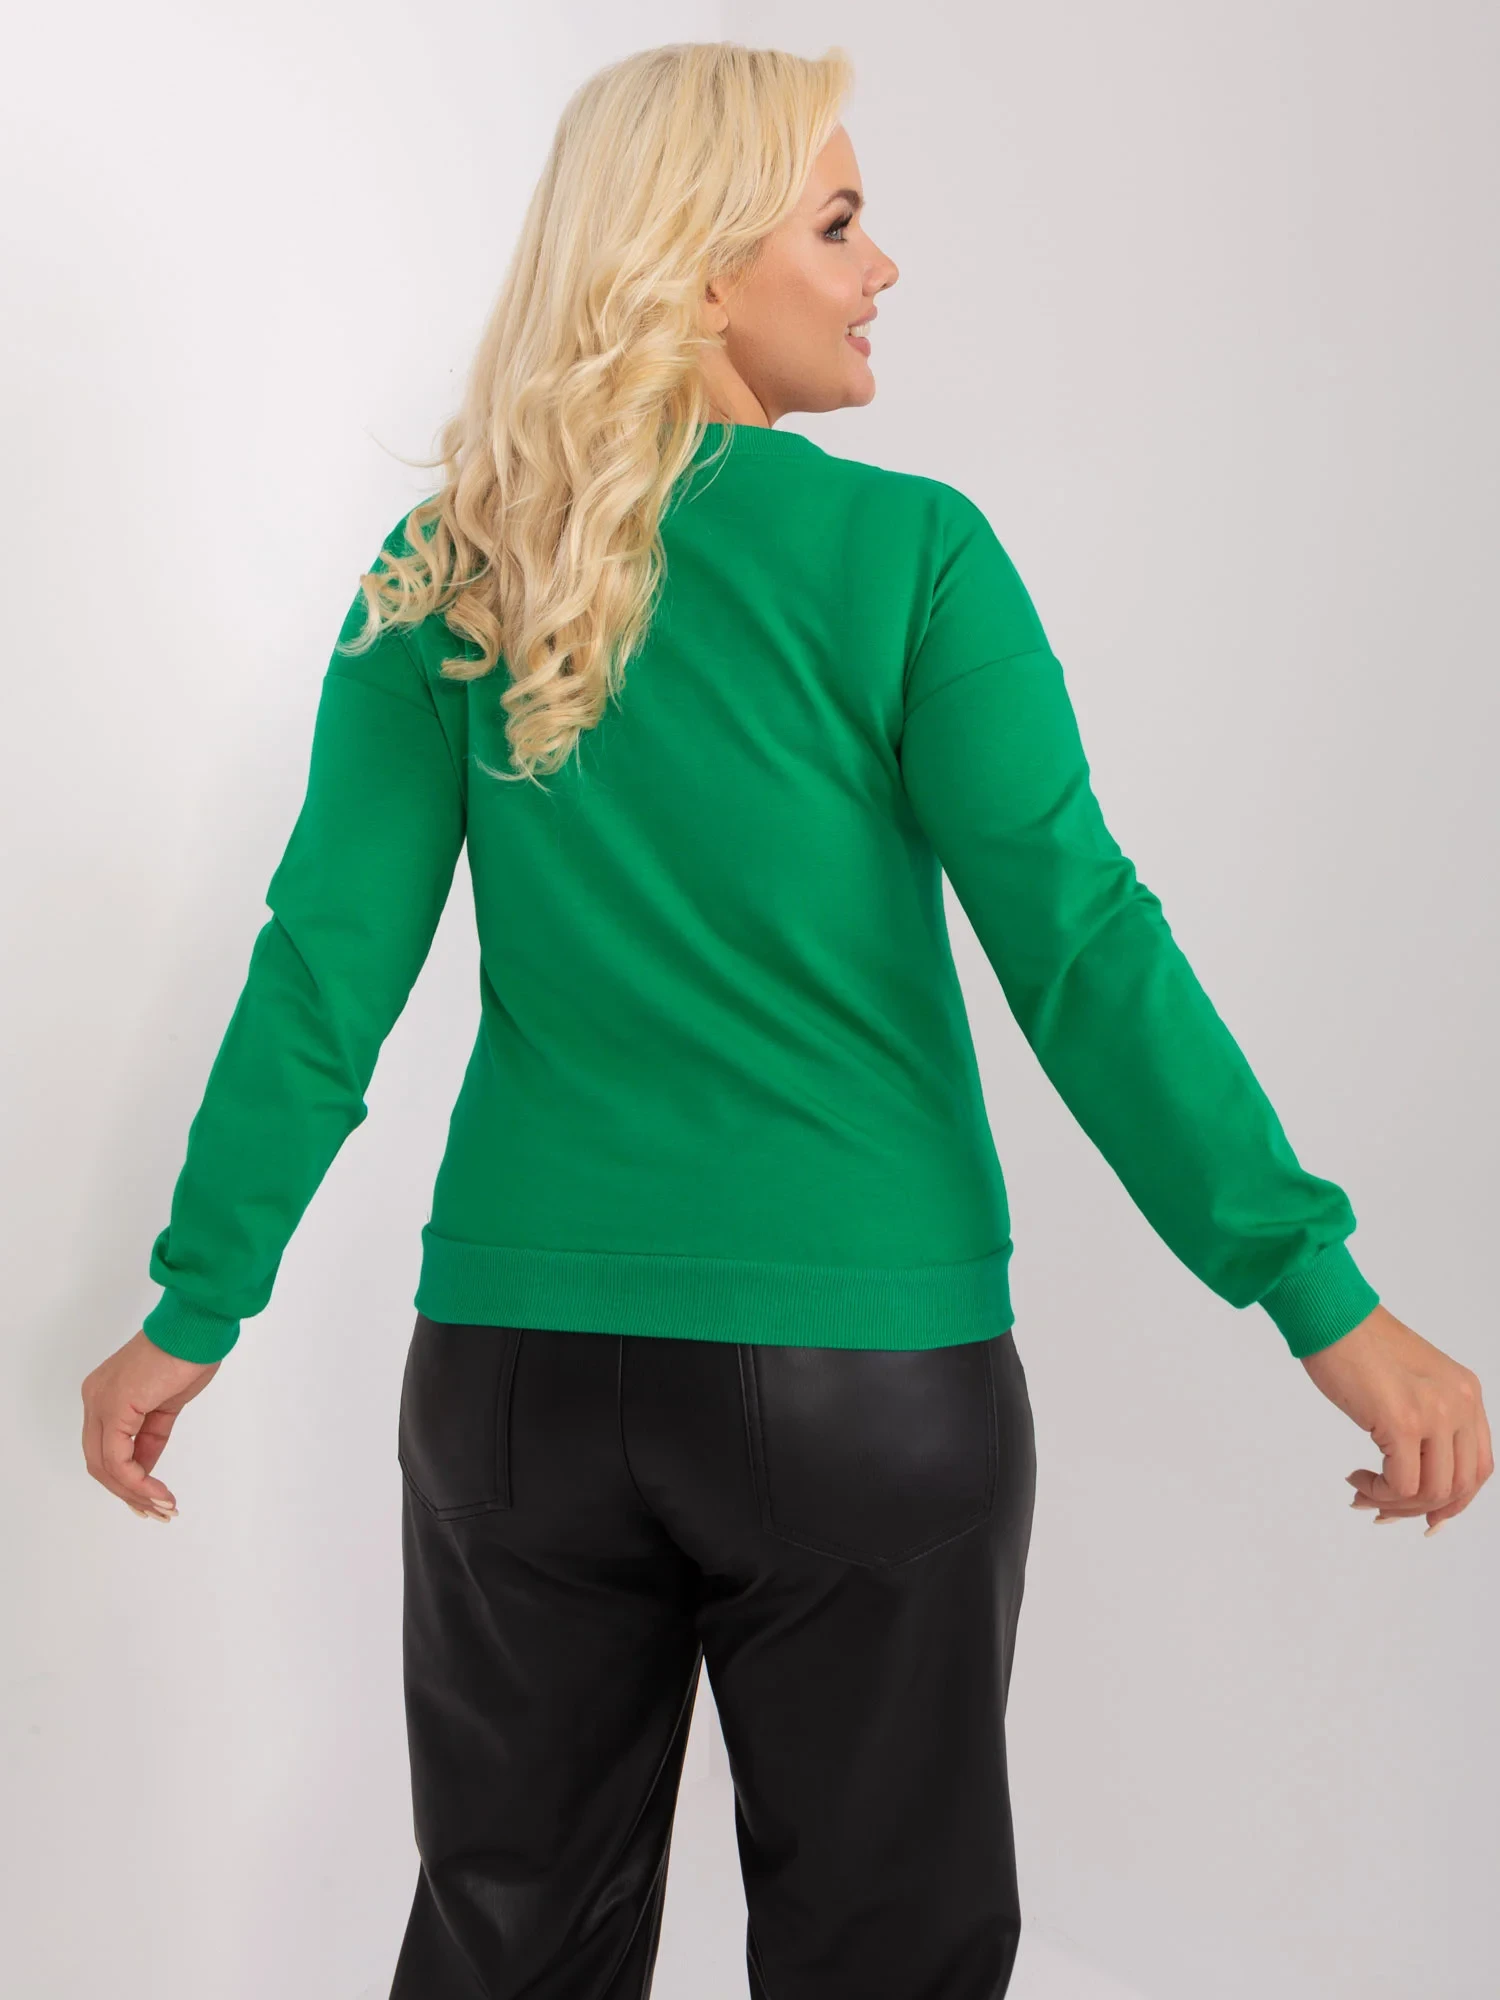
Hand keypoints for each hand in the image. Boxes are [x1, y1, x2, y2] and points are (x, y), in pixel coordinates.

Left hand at [80, 1329, 221, 1520]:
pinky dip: (139, 1481)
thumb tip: (144, 1466)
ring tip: (165, 1507)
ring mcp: (101, 1402)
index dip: (128, 1481)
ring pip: (106, 1466)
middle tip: (159, 1511)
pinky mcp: (114, 1407)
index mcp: (105, 1395)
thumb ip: (150, 1434)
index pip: (106, 1450)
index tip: (155, 1498)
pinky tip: (159, 1491)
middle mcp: (95, 1399)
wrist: (197, 1327)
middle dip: (130, 1493)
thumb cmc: (189, 1353)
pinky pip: (119, 1459)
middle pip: (100, 1463)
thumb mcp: (166, 1404)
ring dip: (136, 1493)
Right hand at [1300, 1304, 1491, 1533]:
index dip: (1455, 1500)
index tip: (1427, 1516)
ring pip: (1432, 1491)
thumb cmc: (1357, 1342)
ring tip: (1364, 1491)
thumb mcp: (1413, 1379)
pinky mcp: (1403, 1421)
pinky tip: (1357, 1478)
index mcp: (1465, 1392)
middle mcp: (1458, 1403)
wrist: (1331, 1314)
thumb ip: (1428, 1416)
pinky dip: (1378, 1492)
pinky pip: (1401, 1484)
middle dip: (1420, 1509)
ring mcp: (1434, 1412)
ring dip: (1395, 1503)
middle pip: (1459, 1485)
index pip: (1478, 1466)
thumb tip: (1416, 1473)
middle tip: (1384, 1510)